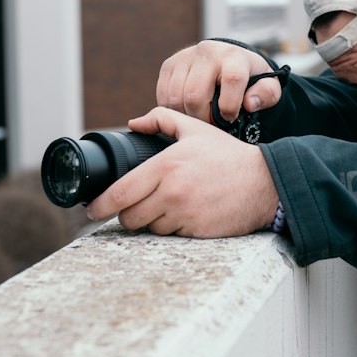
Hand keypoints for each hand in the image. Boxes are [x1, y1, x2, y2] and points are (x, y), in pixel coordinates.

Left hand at [85, 107, 279, 238]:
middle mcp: (172, 192)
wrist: (264, 182)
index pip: (121, 193)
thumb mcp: (196, 130)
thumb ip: (162, 120)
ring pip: (150, 228)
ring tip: (169, 206)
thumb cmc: (228, 156)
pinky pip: (171, 236)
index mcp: (166, 166)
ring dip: (152, 221)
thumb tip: (133, 123)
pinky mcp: (197, 232)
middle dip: (128, 215)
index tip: (92, 210)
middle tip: (136, 207)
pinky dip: (173, 228)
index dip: (101, 205)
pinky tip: (186, 214)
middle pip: (129, 217)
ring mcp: (184, 214)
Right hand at [156, 40, 284, 127]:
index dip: (230, 105)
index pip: (232, 79)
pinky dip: (173, 109)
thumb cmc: (250, 78)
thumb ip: (266, 95)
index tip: (230, 117)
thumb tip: (249, 103)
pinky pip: (163, 95)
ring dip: (186, 115)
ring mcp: (185, 57)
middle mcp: (208, 52)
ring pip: (176, 97)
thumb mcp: (267, 86)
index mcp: (234, 56)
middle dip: (203, 118)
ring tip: (200, 117)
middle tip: (212, 124)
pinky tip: (187, 110)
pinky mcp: (170, 64)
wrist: (228, 60)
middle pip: (195, 95)